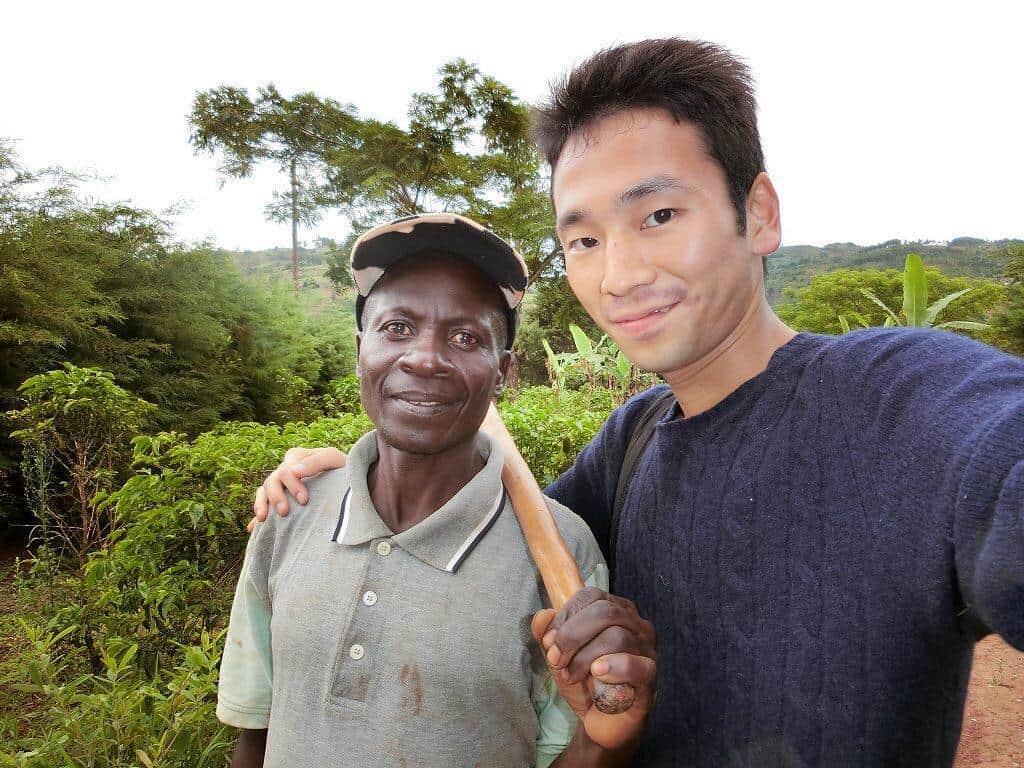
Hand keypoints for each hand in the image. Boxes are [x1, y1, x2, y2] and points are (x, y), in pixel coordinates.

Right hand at [247, 447, 347, 531]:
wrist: (348, 483)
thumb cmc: (342, 470)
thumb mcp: (334, 459)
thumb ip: (319, 460)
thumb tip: (297, 471)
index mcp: (295, 458)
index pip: (286, 470)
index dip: (293, 485)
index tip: (304, 500)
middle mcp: (285, 470)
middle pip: (272, 482)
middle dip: (276, 497)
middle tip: (284, 512)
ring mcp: (280, 485)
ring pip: (263, 492)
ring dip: (261, 504)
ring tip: (263, 518)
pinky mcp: (279, 500)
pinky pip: (263, 507)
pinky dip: (257, 518)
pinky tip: (254, 529)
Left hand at [531, 587, 655, 751]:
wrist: (600, 720)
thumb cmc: (584, 681)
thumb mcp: (558, 655)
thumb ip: (547, 634)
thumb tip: (543, 615)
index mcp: (615, 610)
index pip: (591, 596)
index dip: (566, 615)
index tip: (548, 641)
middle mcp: (636, 624)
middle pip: (605, 612)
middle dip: (572, 635)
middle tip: (556, 658)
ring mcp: (647, 649)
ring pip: (618, 637)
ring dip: (585, 657)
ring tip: (571, 675)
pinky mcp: (650, 676)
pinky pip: (637, 664)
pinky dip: (614, 666)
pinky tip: (598, 673)